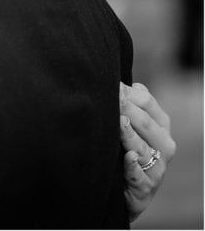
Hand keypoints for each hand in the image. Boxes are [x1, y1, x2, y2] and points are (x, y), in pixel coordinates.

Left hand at [119, 82, 176, 221]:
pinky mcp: (145, 187)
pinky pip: (139, 176)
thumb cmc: (127, 152)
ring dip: (129, 135)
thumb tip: (131, 84)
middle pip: (145, 123)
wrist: (128, 191)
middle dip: (127, 109)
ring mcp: (156, 168)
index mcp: (161, 127)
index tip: (111, 84)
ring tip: (119, 122)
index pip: (148, 103)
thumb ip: (133, 106)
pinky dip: (132, 166)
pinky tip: (127, 156)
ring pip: (142, 148)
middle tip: (112, 97)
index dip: (129, 93)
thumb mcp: (134, 128)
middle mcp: (163, 146)